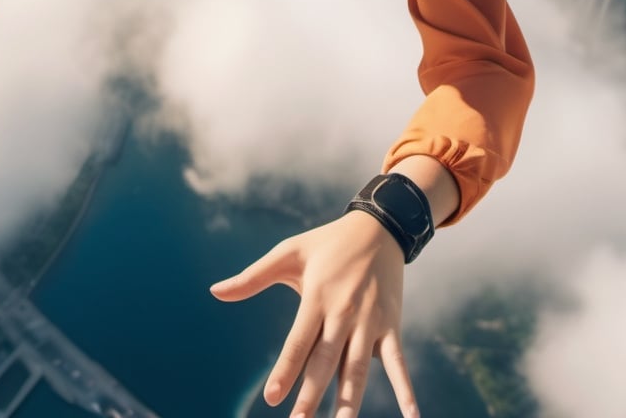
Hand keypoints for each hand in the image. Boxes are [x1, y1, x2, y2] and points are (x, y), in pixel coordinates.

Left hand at [211, 210, 418, 417]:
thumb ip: (252, 277)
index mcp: (318, 296)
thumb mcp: (288, 253)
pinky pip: (398, 362)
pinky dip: (405, 389)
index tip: (272, 398)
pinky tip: (411, 417)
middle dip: (312, 394)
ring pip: (358, 368)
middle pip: (326, 360)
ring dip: (349, 401)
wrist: (378, 227)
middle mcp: (344, 312)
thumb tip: (214, 291)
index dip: (286, 369)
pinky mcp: (391, 325)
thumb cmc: (327, 243)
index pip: (299, 341)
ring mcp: (370, 321)